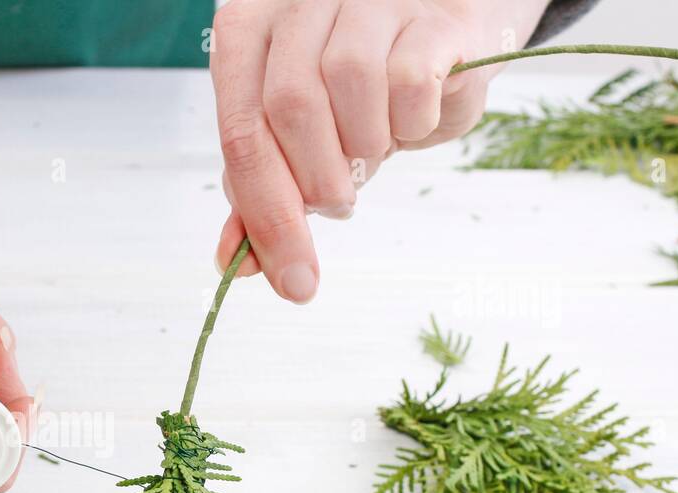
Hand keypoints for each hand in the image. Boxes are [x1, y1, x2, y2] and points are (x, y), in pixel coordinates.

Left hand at [209, 0, 550, 298]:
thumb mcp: (298, 142)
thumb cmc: (361, 95)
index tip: (294, 281)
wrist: (445, 45)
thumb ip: (259, 192)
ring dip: (365, 147)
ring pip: (349, 83)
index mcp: (247, 29)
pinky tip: (412, 117)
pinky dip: (412, 121)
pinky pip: (411, 78)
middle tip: (338, 201)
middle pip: (288, 107)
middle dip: (316, 182)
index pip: (240, 132)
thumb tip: (232, 263)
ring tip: (374, 149)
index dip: (267, 218)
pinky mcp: (431, 11)